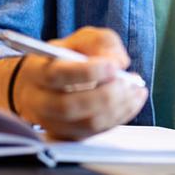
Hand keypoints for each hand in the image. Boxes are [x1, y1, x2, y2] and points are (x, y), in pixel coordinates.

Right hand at [12, 26, 147, 139]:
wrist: (44, 84)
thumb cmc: (66, 57)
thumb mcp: (82, 39)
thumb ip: (101, 42)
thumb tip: (119, 62)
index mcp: (38, 70)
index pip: (58, 75)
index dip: (87, 72)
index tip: (113, 67)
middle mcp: (40, 101)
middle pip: (69, 106)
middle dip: (105, 95)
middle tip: (127, 81)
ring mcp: (53, 123)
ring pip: (86, 124)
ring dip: (118, 108)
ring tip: (136, 90)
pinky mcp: (69, 136)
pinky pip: (96, 133)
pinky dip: (119, 117)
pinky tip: (132, 100)